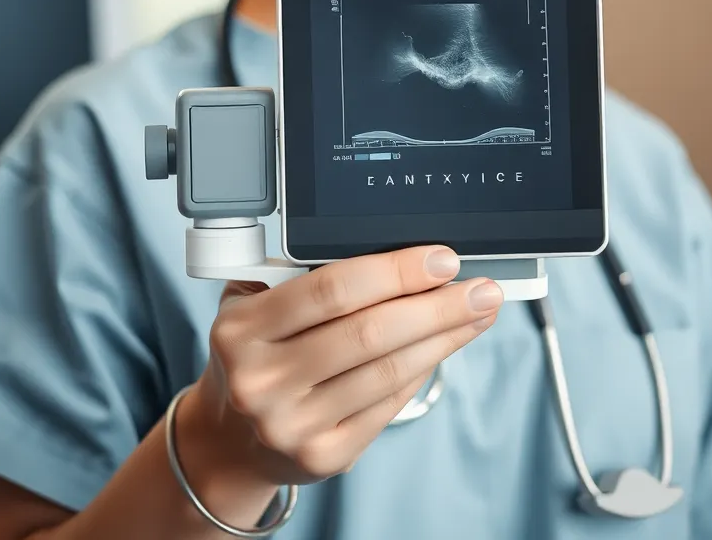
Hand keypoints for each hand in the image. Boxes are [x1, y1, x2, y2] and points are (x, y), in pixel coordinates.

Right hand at [193, 246, 502, 486]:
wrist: (231, 435)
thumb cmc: (258, 349)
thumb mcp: (256, 301)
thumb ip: (304, 272)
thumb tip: (402, 254)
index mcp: (242, 329)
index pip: (331, 289)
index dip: (395, 271)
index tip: (441, 259)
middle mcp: (261, 380)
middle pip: (369, 333)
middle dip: (436, 307)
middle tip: (480, 288)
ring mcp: (291, 424)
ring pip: (387, 371)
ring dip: (443, 338)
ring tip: (477, 313)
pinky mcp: (322, 456)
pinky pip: (388, 404)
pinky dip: (422, 369)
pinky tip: (445, 346)